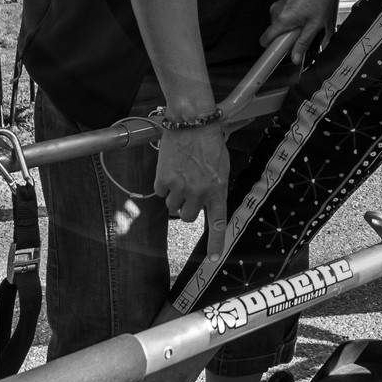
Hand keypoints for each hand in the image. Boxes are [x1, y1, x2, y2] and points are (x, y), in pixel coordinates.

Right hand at [156, 123, 229, 255]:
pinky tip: (170, 168)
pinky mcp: (164, 179)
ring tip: (179, 175)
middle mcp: (199, 192)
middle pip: (187, 217)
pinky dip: (163, 184)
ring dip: (174, 195)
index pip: (217, 223)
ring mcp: (180, 187)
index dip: (215, 243)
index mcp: (217, 189)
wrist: (192, 122)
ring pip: (172, 206)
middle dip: (186, 207)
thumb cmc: (209, 141)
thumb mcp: (221, 166)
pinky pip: (160, 192)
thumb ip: (215, 186)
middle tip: (188, 191)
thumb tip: (207, 199)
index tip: (213, 258)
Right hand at [261, 0, 338, 65]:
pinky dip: (294, 19)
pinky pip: (284, 17)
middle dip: (287, 38)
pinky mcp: (282, 1)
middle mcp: (275, 13)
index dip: (271, 51)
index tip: (277, 58)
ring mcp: (278, 6)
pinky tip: (307, 12)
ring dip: (292, 28)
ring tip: (308, 20)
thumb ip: (303, 42)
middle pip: (274, 35)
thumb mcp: (314, 23)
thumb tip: (295, 57)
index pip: (265, 42)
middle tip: (303, 33)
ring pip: (281, 26)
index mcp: (281, 20)